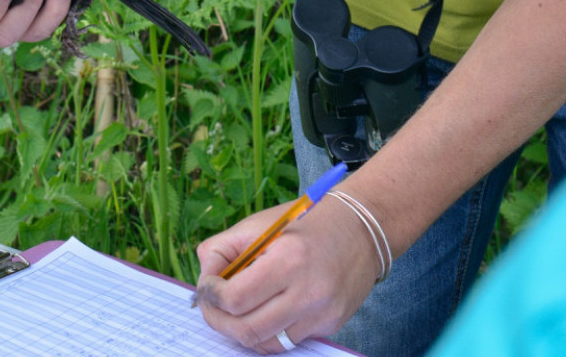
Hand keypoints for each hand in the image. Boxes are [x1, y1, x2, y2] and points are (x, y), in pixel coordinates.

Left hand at [194, 195, 382, 353]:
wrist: (362, 229)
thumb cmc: (305, 222)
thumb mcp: (259, 224)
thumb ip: (222, 249)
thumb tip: (203, 281)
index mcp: (288, 259)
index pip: (236, 299)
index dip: (211, 297)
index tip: (207, 288)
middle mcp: (308, 292)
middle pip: (247, 330)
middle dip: (219, 321)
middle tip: (211, 307)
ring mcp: (322, 314)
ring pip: (266, 343)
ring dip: (241, 331)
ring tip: (233, 312)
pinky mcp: (331, 325)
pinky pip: (288, 341)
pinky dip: (268, 331)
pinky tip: (263, 312)